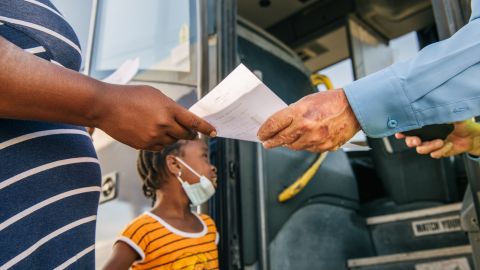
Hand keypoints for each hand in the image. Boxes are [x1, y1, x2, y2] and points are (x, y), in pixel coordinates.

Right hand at [96, 85, 215, 150]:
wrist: (105, 106)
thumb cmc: (130, 96)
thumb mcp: (155, 94)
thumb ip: (171, 107)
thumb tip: (181, 118)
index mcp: (169, 109)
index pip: (194, 122)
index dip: (206, 128)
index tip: (214, 132)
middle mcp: (164, 125)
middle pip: (185, 135)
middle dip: (189, 133)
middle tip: (190, 131)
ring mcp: (153, 137)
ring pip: (172, 141)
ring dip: (171, 135)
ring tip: (159, 125)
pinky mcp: (143, 145)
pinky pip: (159, 147)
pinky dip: (159, 141)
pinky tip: (149, 131)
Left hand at [257, 89, 359, 151]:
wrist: (354, 108)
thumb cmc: (331, 102)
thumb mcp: (306, 101)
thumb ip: (292, 113)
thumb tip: (279, 124)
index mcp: (299, 113)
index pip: (274, 124)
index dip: (264, 131)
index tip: (261, 134)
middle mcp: (306, 127)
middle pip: (281, 139)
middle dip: (271, 141)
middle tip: (266, 142)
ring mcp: (315, 138)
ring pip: (293, 146)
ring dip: (288, 143)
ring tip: (286, 139)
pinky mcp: (323, 147)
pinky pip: (307, 149)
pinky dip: (303, 145)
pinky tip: (304, 139)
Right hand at [395, 120, 479, 157]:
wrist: (472, 136)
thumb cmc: (461, 123)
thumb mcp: (451, 115)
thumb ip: (441, 112)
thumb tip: (432, 109)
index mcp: (426, 127)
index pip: (409, 129)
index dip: (402, 132)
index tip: (400, 133)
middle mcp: (425, 136)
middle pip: (410, 142)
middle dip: (411, 141)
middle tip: (417, 140)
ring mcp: (431, 145)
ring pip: (421, 149)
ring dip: (430, 146)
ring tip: (440, 141)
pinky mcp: (438, 152)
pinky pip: (434, 155)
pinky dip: (442, 150)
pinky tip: (448, 144)